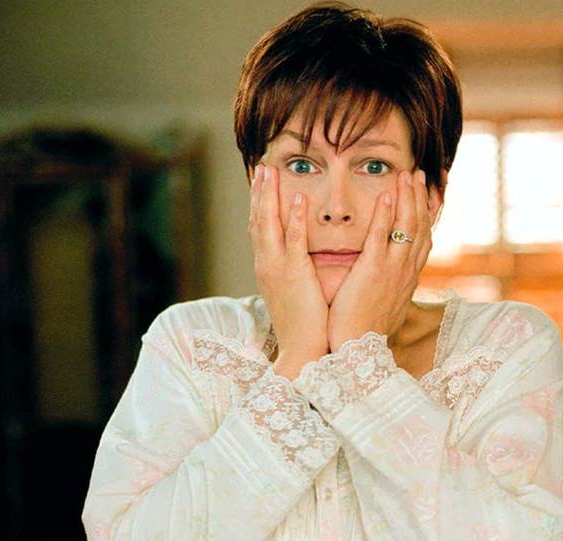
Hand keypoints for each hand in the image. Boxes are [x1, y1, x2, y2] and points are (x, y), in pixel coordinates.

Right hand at [248, 165, 328, 378]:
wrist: (302, 351)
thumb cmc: (304, 324)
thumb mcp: (294, 292)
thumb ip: (294, 271)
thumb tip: (298, 259)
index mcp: (268, 268)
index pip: (260, 229)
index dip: (259, 203)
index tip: (261, 180)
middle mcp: (267, 264)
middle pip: (258, 220)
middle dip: (259, 192)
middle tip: (261, 166)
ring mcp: (278, 269)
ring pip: (270, 225)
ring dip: (270, 196)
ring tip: (271, 172)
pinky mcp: (294, 275)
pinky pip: (293, 241)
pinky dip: (293, 218)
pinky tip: (297, 198)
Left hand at [327, 169, 439, 350]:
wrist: (358, 351)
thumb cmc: (365, 330)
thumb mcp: (386, 305)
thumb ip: (390, 286)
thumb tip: (392, 279)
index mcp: (408, 277)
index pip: (424, 239)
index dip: (427, 214)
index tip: (429, 194)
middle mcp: (406, 271)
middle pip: (420, 227)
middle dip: (420, 198)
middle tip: (419, 174)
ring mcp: (391, 270)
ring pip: (406, 228)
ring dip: (407, 198)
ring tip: (406, 175)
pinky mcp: (372, 272)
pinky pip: (381, 238)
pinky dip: (385, 216)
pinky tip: (386, 196)